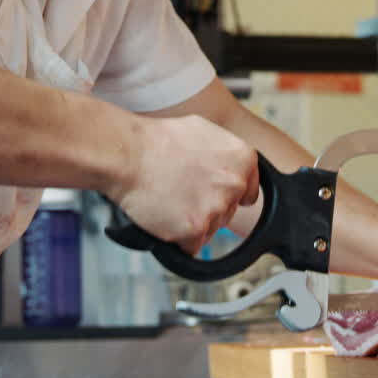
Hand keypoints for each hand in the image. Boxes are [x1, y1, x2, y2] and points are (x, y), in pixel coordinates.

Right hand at [110, 114, 259, 253]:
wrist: (129, 154)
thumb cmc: (158, 140)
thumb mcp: (203, 130)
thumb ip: (224, 153)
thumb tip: (231, 166)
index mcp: (243, 159)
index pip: (248, 192)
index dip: (227, 195)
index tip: (213, 194)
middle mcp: (235, 184)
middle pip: (227, 212)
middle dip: (207, 207)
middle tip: (181, 192)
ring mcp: (216, 208)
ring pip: (209, 230)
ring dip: (191, 223)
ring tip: (169, 201)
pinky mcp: (195, 229)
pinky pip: (191, 246)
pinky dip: (178, 239)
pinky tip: (164, 218)